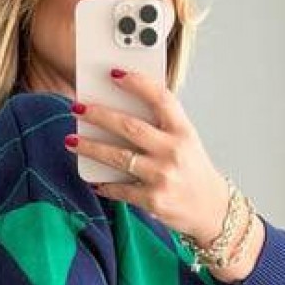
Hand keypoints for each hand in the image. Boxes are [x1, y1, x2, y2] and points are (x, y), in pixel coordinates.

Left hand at [64, 68, 229, 243]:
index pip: (160, 98)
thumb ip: (161, 126)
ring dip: (90, 148)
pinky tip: (92, 180)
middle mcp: (173, 152)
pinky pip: (120, 189)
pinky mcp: (152, 200)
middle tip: (77, 108)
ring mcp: (162, 177)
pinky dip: (103, 184)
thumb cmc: (194, 172)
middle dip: (99, 115)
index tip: (114, 74)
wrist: (212, 210)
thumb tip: (119, 112)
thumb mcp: (186, 142)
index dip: (137, 83)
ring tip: (71, 140)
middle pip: (129, 126)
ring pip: (118, 157)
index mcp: (183, 131)